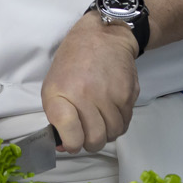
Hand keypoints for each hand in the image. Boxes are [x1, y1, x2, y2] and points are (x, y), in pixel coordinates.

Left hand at [41, 15, 138, 153]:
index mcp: (61, 93)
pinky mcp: (128, 94)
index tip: (70, 142)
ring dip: (106, 133)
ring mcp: (110, 95)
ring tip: (99, 120)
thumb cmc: (73, 63)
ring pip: (112, 134)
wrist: (103, 37)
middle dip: (90, 143)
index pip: (70, 134)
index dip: (71, 144)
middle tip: (86, 134)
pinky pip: (125, 122)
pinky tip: (110, 111)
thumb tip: (63, 145)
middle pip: (95, 139)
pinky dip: (117, 122)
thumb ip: (57, 117)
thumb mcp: (53, 86)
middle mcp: (86, 95)